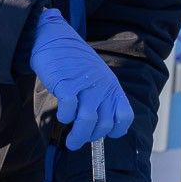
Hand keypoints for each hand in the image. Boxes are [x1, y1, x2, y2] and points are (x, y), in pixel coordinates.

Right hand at [28, 8, 133, 149]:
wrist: (56, 39)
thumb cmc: (75, 64)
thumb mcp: (97, 78)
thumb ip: (101, 98)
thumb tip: (98, 126)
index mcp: (112, 87)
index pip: (124, 116)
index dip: (117, 130)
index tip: (106, 135)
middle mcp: (102, 87)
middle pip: (104, 124)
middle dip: (92, 137)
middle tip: (81, 140)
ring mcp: (85, 85)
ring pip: (88, 121)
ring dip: (79, 136)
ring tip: (72, 142)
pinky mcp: (67, 85)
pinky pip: (69, 110)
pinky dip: (65, 118)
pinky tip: (62, 116)